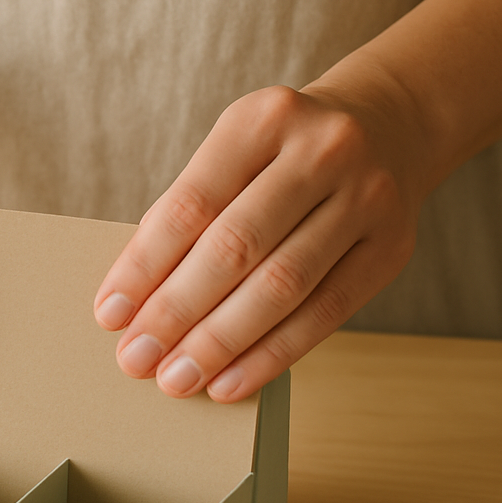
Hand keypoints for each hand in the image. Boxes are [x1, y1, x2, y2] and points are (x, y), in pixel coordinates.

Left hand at [94, 81, 423, 402]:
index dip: (144, 266)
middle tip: (136, 358)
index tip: (109, 315)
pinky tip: (230, 382)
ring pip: (281, 286)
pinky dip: (272, 355)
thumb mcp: (234, 152)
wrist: (389, 126)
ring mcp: (366, 197)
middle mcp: (321, 151)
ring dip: (220, 342)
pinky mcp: (392, 247)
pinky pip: (326, 314)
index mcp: (261, 120)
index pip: (190, 205)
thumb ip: (190, 212)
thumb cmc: (281, 154)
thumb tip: (135, 300)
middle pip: (235, 248)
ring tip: (177, 379)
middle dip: (176, 312)